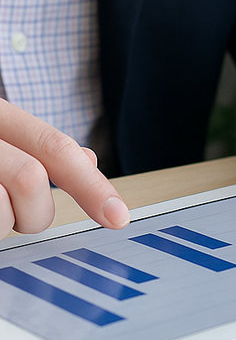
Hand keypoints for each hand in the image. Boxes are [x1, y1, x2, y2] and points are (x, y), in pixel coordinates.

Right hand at [0, 99, 129, 239]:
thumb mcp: (0, 132)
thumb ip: (38, 144)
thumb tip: (89, 160)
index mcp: (0, 116)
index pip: (55, 147)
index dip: (91, 184)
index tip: (118, 216)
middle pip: (31, 180)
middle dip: (34, 212)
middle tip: (12, 214)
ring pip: (5, 210)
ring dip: (2, 222)